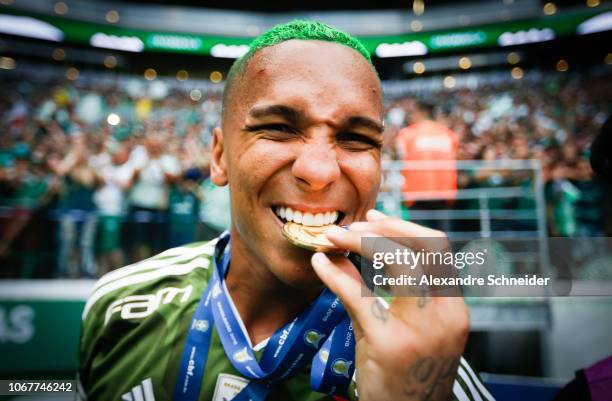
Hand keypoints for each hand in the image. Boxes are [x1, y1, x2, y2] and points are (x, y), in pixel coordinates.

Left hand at [311, 210, 468, 400]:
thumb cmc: (402, 371)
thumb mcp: (397, 326)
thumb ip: (373, 287)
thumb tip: (342, 251)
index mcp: (453, 308)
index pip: (437, 249)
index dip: (403, 226)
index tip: (374, 217)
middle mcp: (445, 315)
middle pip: (422, 248)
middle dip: (382, 230)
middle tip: (349, 228)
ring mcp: (421, 329)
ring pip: (399, 263)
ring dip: (362, 243)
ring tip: (334, 239)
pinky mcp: (390, 343)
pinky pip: (358, 296)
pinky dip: (334, 274)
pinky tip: (318, 264)